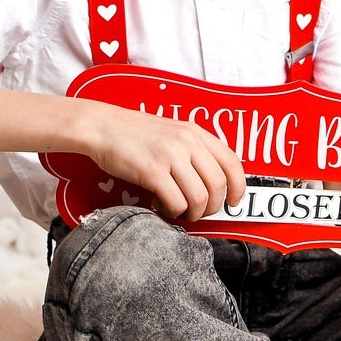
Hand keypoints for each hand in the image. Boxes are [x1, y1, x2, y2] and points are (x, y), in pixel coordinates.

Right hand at [83, 103, 246, 222]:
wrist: (102, 126)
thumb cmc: (133, 133)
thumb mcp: (171, 133)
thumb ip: (193, 151)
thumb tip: (212, 182)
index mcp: (195, 132)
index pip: (232, 162)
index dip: (238, 187)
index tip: (233, 202)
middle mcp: (187, 142)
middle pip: (218, 185)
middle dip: (212, 207)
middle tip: (198, 212)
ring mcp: (170, 155)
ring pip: (199, 198)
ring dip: (191, 213)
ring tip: (177, 210)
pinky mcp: (152, 171)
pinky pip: (176, 203)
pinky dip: (172, 212)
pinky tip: (160, 205)